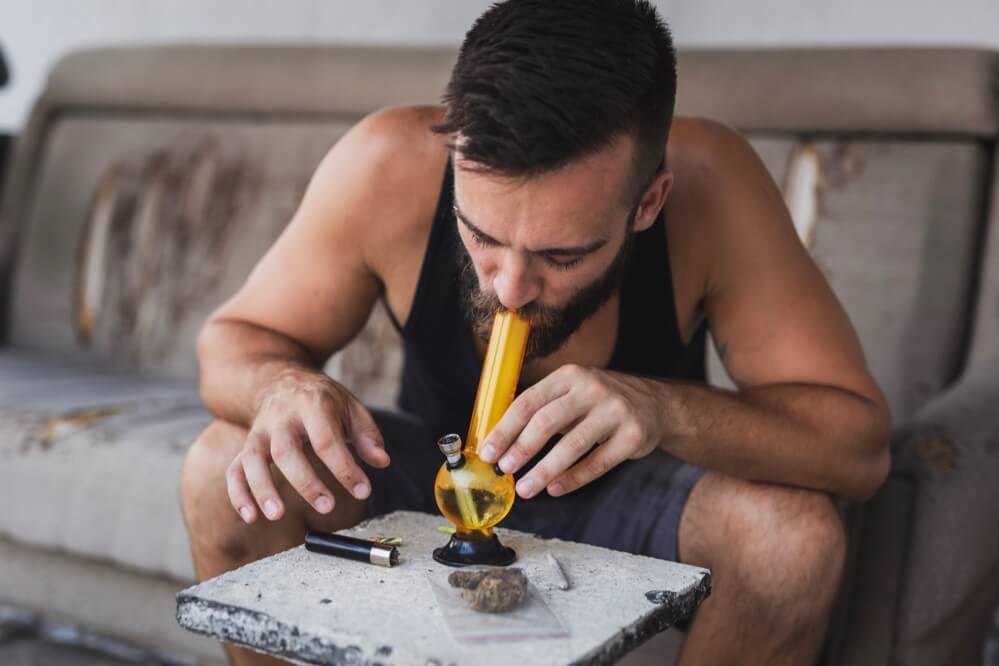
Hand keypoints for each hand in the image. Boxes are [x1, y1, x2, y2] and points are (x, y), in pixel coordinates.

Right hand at [226, 367, 388, 522]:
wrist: (280, 380)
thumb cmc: (321, 400)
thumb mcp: (350, 407)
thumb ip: (366, 435)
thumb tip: (382, 462)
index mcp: (312, 404)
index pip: (326, 439)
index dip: (345, 467)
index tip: (363, 491)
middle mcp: (281, 417)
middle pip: (286, 450)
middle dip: (305, 481)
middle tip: (327, 506)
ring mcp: (259, 431)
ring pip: (252, 459)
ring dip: (262, 489)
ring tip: (277, 515)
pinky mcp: (246, 445)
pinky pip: (235, 470)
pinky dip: (238, 494)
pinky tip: (251, 517)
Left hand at [478, 364, 665, 497]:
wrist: (656, 404)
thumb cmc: (601, 401)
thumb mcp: (573, 391)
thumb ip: (543, 410)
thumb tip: (501, 441)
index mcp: (569, 376)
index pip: (528, 401)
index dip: (505, 428)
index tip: (488, 451)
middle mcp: (592, 389)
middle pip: (547, 421)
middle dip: (521, 448)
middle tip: (503, 469)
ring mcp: (615, 412)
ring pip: (572, 445)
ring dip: (544, 470)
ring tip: (525, 488)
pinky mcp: (633, 436)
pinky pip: (598, 462)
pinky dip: (574, 478)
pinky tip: (555, 489)